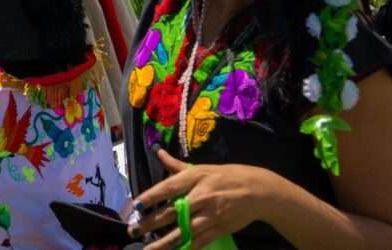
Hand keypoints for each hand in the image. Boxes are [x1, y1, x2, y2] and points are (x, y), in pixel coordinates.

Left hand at [129, 148, 276, 248]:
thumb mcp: (203, 168)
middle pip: (172, 211)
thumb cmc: (227, 176)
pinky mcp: (219, 229)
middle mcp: (201, 196)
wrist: (258, 191)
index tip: (136, 205)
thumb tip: (159, 153)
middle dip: (151, 222)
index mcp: (196, 177)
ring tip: (148, 249)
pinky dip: (185, 248)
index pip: (169, 187)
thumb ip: (177, 165)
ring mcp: (210, 215)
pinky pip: (199, 242)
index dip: (152, 196)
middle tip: (133, 230)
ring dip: (164, 242)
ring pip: (184, 231)